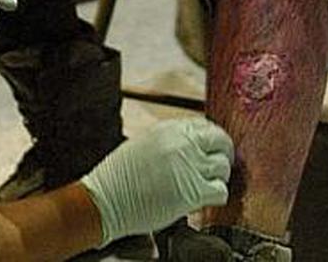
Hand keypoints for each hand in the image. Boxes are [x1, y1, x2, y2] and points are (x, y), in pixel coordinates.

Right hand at [80, 117, 233, 245]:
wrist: (104, 200)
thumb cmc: (118, 178)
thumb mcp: (144, 143)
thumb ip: (171, 141)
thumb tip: (192, 145)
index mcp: (170, 129)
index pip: (206, 127)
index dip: (212, 140)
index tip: (212, 149)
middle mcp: (182, 143)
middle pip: (221, 141)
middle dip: (223, 154)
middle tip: (219, 165)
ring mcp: (189, 166)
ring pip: (223, 167)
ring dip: (219, 177)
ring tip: (208, 184)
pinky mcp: (192, 192)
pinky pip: (220, 191)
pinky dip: (217, 196)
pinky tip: (206, 198)